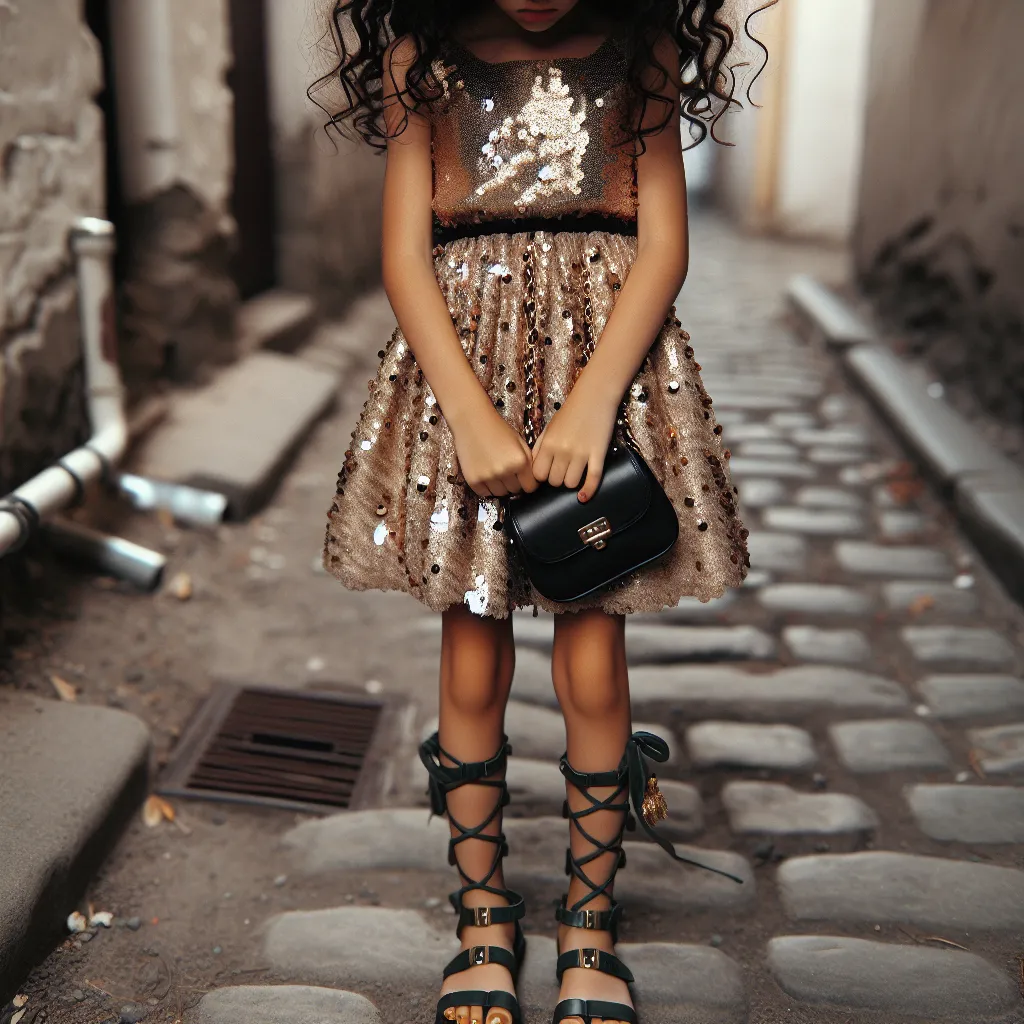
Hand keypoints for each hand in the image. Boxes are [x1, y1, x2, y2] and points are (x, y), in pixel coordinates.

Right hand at [451, 410, 539, 497]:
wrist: (471, 421)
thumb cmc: (497, 429)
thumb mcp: (520, 442)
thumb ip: (528, 462)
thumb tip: (533, 481)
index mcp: (520, 461)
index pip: (530, 487)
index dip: (528, 483)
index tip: (524, 478)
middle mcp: (505, 471)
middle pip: (515, 491)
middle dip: (515, 483)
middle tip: (508, 471)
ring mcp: (488, 477)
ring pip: (500, 493)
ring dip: (501, 486)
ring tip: (496, 472)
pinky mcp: (473, 480)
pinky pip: (484, 493)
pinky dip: (487, 487)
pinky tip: (486, 474)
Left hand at [530, 387, 617, 501]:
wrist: (594, 397)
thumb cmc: (570, 412)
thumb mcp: (549, 428)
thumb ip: (540, 447)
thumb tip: (534, 468)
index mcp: (548, 443)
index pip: (538, 474)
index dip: (542, 477)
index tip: (548, 473)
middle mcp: (562, 450)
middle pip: (555, 481)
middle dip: (557, 479)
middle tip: (562, 471)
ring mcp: (581, 453)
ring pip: (571, 484)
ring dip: (572, 482)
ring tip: (574, 474)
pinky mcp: (598, 454)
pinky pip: (592, 479)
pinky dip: (588, 491)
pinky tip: (583, 496)